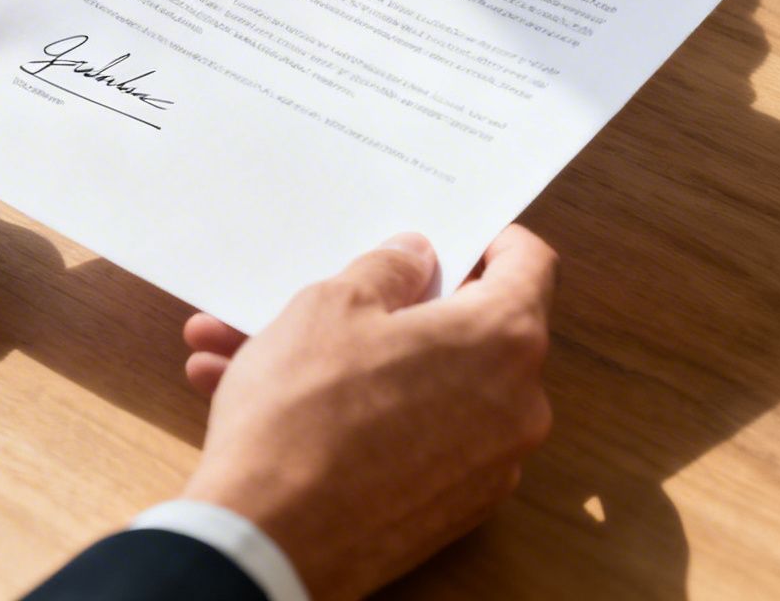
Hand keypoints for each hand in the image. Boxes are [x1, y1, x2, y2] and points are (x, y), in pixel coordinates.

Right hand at [180, 226, 556, 599]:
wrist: (269, 545)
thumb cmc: (305, 414)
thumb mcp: (332, 306)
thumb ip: (388, 270)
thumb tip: (418, 259)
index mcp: (503, 339)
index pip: (530, 265)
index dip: (489, 239)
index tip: (453, 234)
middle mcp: (516, 406)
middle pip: (467, 331)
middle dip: (390, 308)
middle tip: (331, 292)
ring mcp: (487, 466)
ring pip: (421, 388)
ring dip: (349, 363)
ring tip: (249, 348)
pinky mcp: (448, 510)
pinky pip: (408, 439)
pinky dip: (355, 416)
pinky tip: (266, 402)